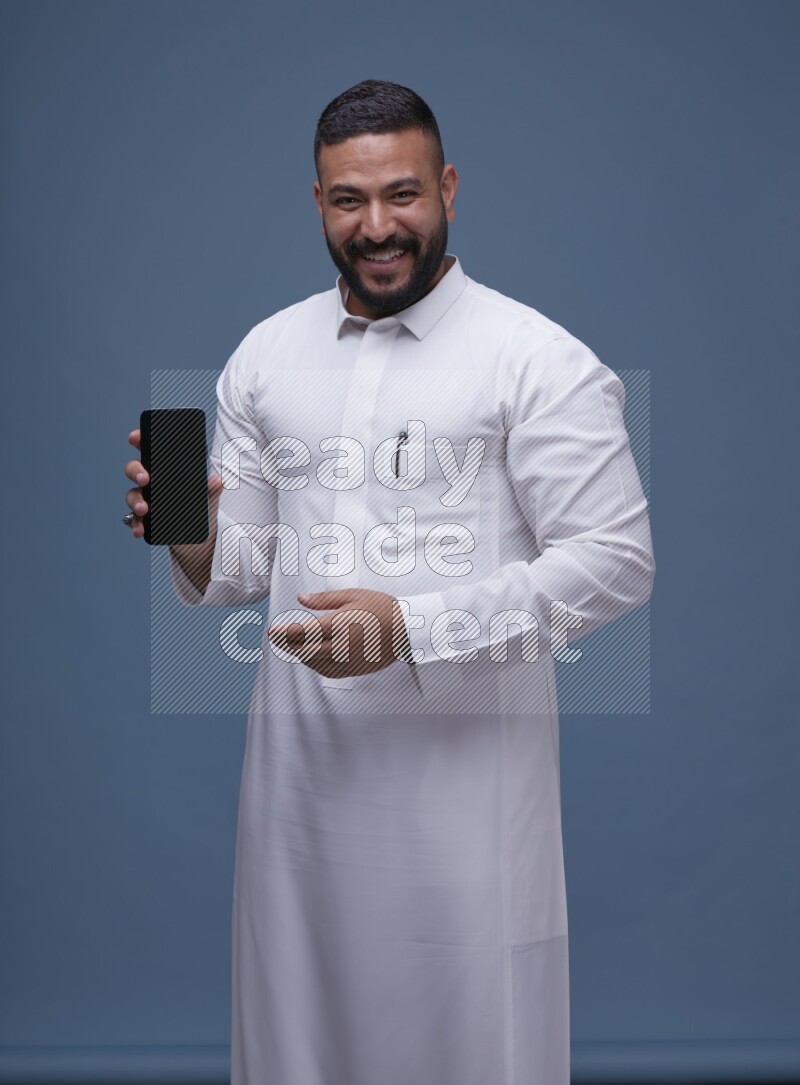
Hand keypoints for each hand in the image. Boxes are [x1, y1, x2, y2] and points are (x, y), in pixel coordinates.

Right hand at [124, 428, 222, 593]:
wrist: (198, 541)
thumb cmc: (200, 512)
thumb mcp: (209, 499)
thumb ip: (212, 488)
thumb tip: (218, 480)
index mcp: (166, 471)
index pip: (150, 451)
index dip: (140, 441)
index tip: (135, 437)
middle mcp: (152, 483)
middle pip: (135, 470)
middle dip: (135, 471)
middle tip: (145, 478)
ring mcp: (146, 500)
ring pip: (132, 494)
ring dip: (135, 500)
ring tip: (144, 509)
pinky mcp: (145, 520)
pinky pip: (134, 520)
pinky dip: (136, 524)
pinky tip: (140, 529)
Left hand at [269, 588, 410, 678]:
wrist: (408, 629)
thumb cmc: (382, 608)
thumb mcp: (353, 595)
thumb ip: (324, 600)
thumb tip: (301, 599)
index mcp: (341, 624)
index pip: (303, 632)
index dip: (284, 632)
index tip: (272, 630)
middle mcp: (342, 645)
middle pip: (304, 649)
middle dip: (286, 644)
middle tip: (276, 637)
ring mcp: (349, 660)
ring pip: (315, 663)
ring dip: (299, 655)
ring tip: (291, 646)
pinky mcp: (355, 669)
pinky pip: (328, 671)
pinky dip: (315, 665)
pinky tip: (311, 658)